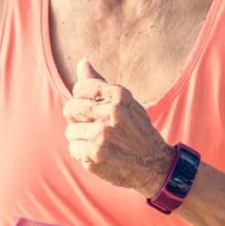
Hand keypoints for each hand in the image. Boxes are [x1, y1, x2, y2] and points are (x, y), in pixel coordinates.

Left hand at [62, 60, 173, 193]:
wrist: (154, 163)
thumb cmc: (137, 129)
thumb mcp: (125, 102)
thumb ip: (100, 83)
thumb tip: (81, 62)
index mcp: (119, 96)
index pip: (80, 88)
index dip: (82, 98)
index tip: (91, 106)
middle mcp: (111, 114)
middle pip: (70, 108)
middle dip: (76, 116)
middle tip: (90, 124)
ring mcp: (101, 136)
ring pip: (70, 131)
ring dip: (80, 137)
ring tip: (98, 140)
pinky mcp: (94, 156)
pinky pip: (73, 148)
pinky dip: (82, 152)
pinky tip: (97, 153)